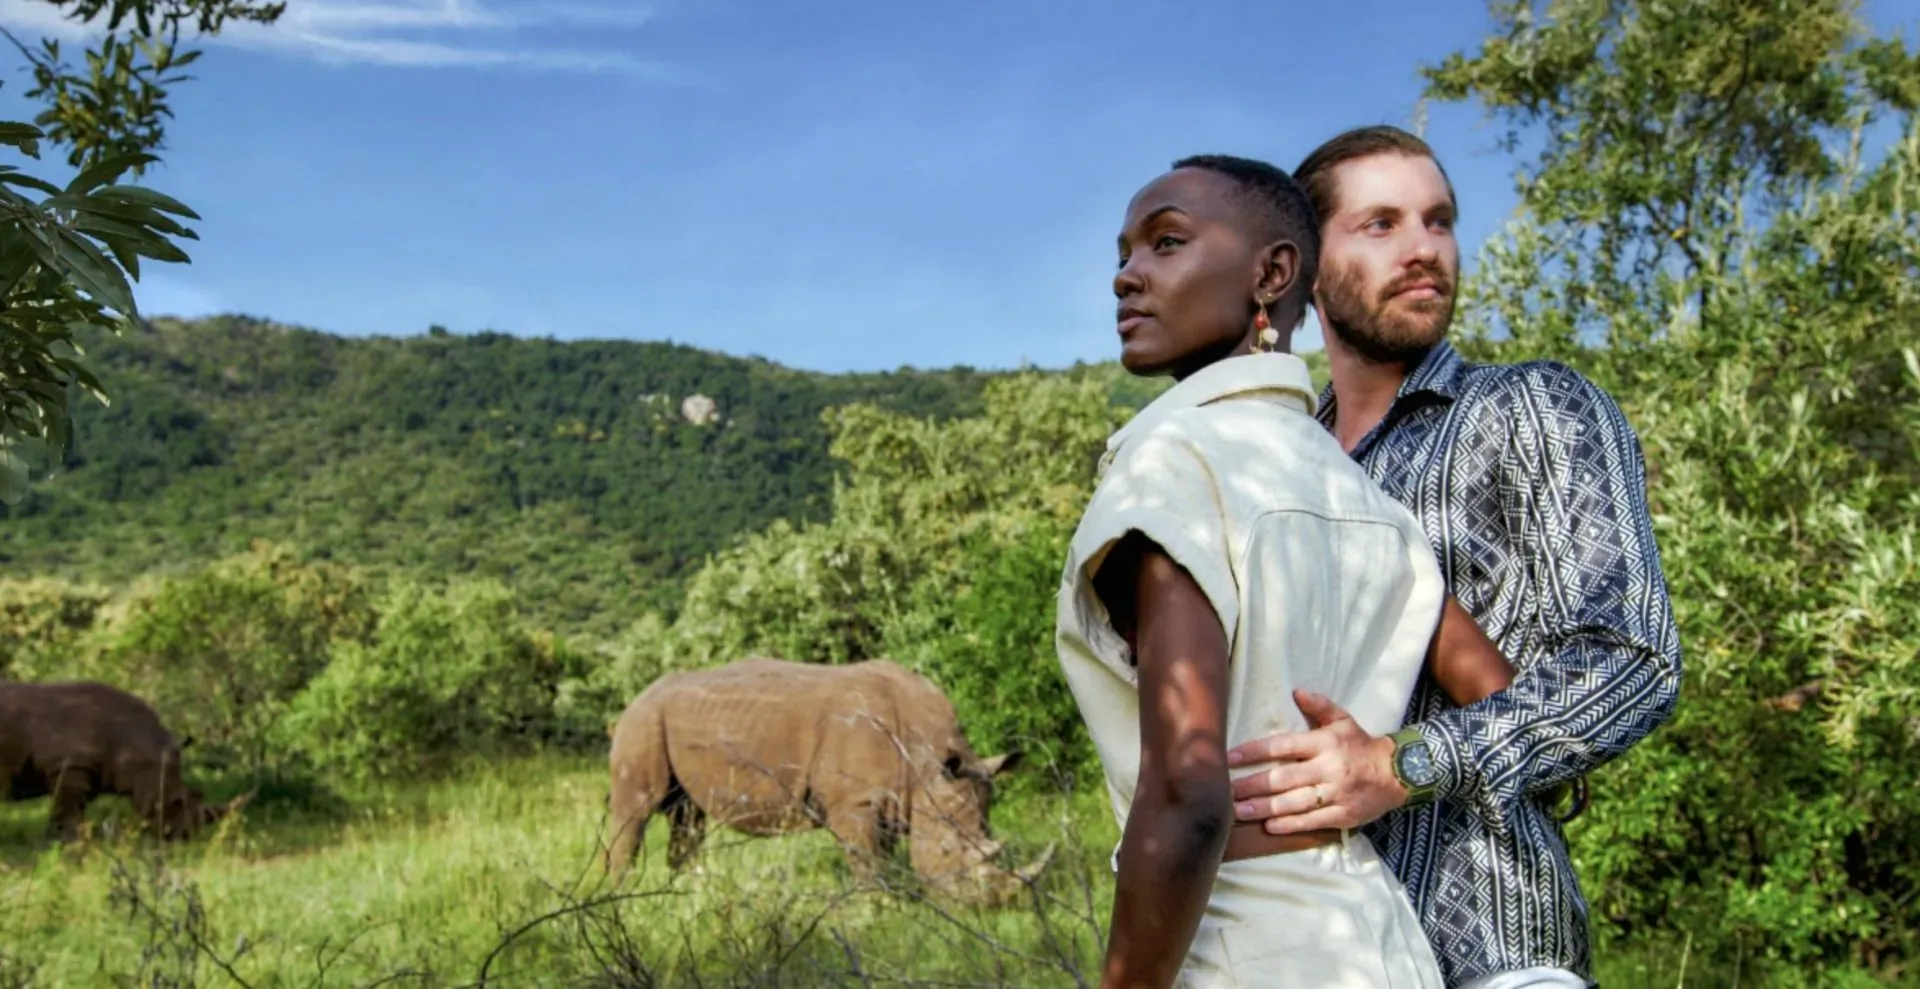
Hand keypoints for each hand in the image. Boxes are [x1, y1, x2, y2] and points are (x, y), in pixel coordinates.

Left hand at [1225, 689, 1408, 833]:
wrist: (1399, 773)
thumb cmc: (1361, 745)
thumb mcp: (1343, 720)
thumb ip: (1319, 706)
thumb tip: (1296, 691)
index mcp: (1324, 742)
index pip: (1282, 746)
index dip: (1254, 751)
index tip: (1230, 758)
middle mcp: (1328, 768)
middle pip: (1282, 778)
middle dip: (1252, 786)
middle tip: (1225, 791)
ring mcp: (1336, 793)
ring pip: (1293, 803)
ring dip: (1263, 808)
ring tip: (1239, 811)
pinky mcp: (1343, 815)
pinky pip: (1311, 821)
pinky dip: (1289, 824)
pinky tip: (1269, 826)